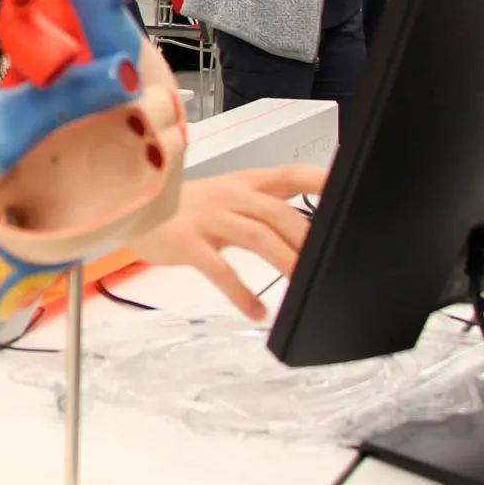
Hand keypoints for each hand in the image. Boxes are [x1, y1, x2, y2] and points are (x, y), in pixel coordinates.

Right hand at [124, 164, 325, 319]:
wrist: (130, 207)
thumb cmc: (184, 208)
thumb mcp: (224, 197)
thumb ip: (261, 207)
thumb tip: (305, 233)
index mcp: (243, 183)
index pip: (290, 173)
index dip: (322, 180)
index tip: (353, 191)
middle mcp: (230, 196)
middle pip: (280, 213)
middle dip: (308, 240)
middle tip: (329, 265)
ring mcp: (208, 218)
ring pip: (258, 238)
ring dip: (285, 264)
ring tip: (303, 288)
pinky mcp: (187, 243)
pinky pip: (220, 269)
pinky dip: (240, 293)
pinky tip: (257, 311)